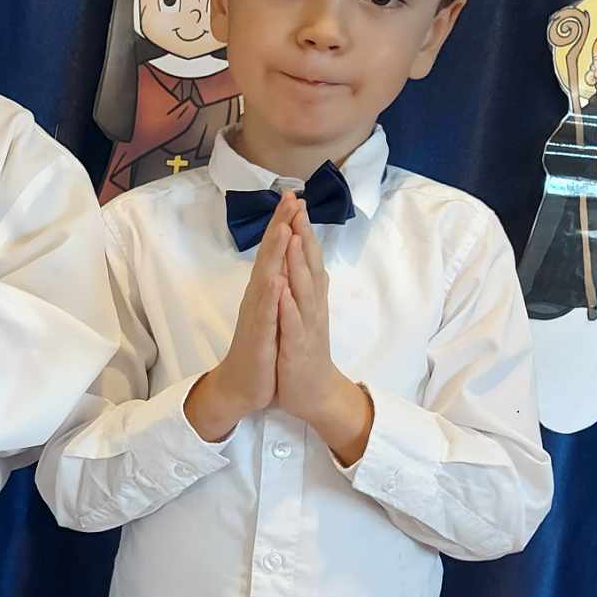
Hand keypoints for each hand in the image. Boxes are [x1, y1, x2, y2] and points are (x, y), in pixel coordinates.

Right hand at [184, 199, 294, 441]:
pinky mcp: (258, 338)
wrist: (243, 386)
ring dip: (274, 254)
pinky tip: (275, 280)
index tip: (295, 197)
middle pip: (269, 256)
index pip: (276, 252)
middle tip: (290, 197)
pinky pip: (265, 315)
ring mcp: (257, 316)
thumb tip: (285, 262)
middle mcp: (258, 298)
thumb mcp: (273, 313)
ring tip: (284, 228)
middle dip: (280, 226)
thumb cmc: (260, 349)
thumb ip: (278, 287)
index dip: (284, 224)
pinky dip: (270, 298)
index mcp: (265, 291)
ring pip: (266, 279)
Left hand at [275, 215, 372, 463]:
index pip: (308, 258)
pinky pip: (292, 325)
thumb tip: (303, 262)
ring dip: (297, 262)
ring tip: (291, 235)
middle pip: (309, 265)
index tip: (296, 201)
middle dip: (303, 235)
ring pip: (303, 290)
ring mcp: (306, 327)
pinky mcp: (297, 348)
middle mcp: (312, 308)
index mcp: (311, 299)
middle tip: (298, 204)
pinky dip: (288, 307)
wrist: (315, 395)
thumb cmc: (305, 354)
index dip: (303, 230)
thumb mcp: (305, 316)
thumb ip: (305, 289)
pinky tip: (282, 290)